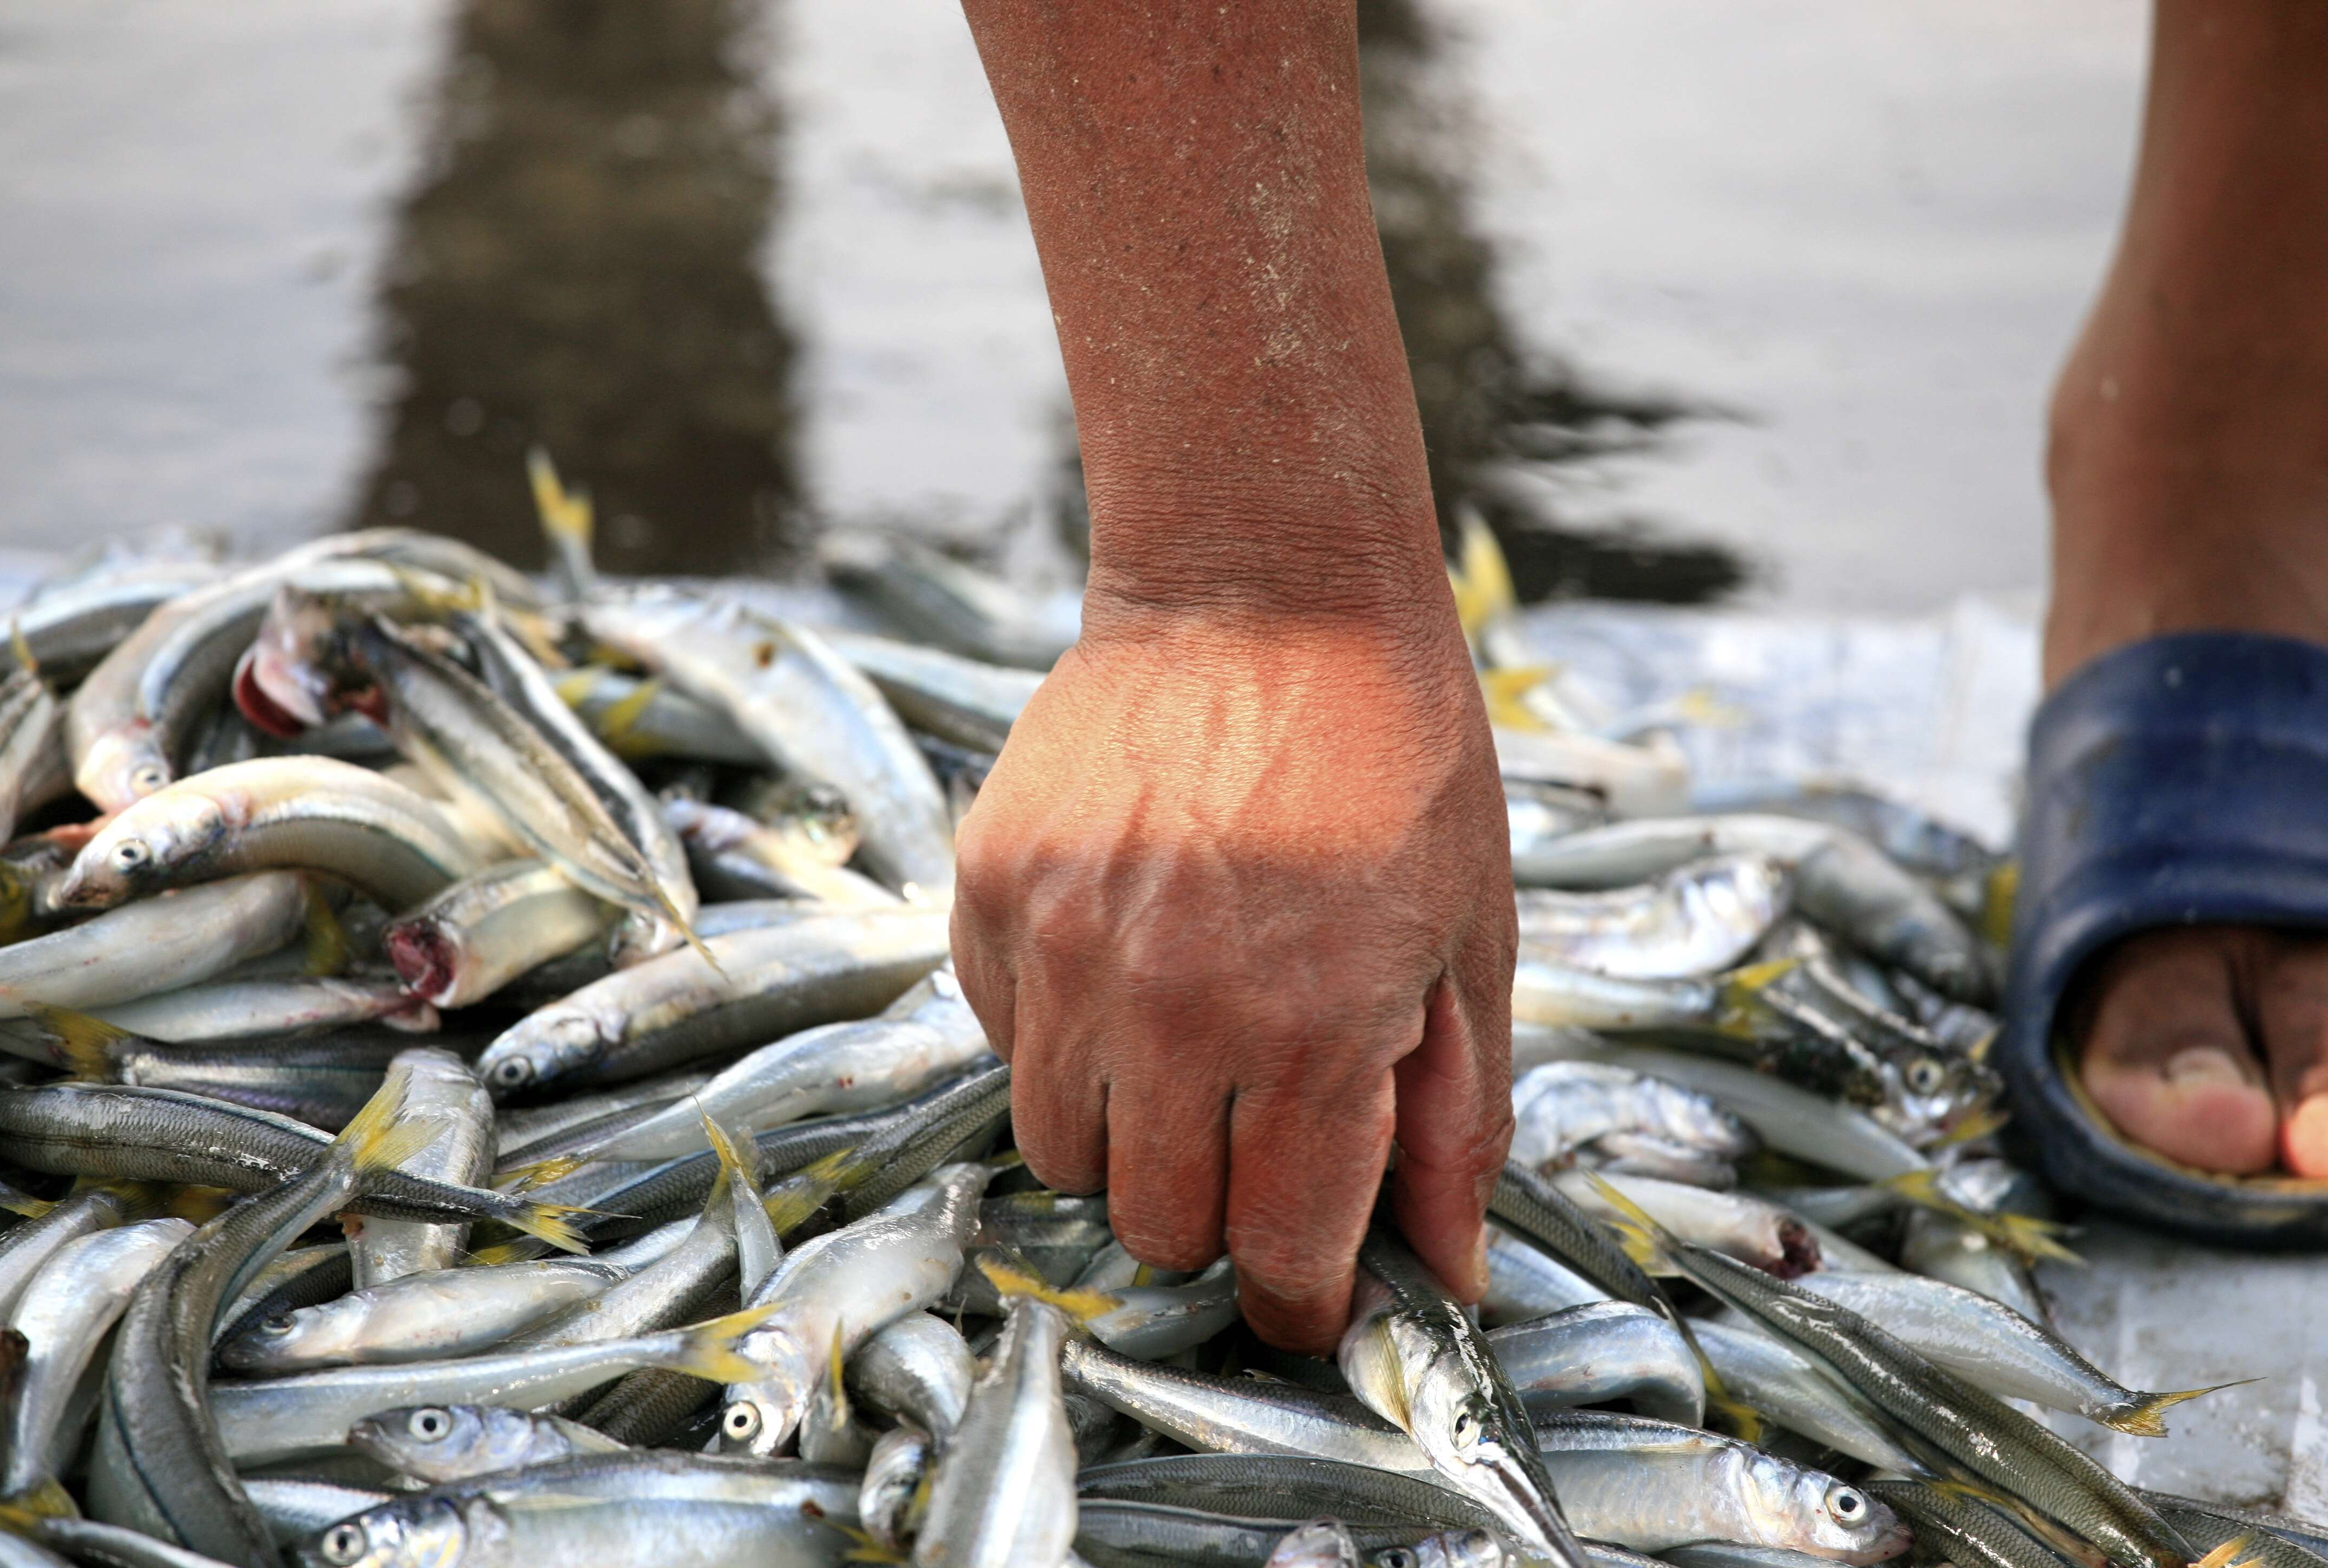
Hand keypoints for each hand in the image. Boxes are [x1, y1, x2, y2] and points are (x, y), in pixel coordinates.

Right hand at [950, 607, 1514, 1351]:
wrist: (1265, 588)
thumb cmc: (1397, 761)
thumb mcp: (1471, 942)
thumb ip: (1456, 1123)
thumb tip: (1451, 1273)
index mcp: (1314, 1031)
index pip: (1278, 1256)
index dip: (1299, 1301)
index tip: (1305, 1292)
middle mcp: (1175, 1008)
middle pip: (1156, 1225)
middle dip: (1215, 1217)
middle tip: (1253, 1141)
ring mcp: (1066, 946)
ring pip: (1061, 1151)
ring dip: (1127, 1137)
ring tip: (1183, 1050)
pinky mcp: (994, 888)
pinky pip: (1003, 1039)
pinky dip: (1059, 1038)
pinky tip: (1123, 963)